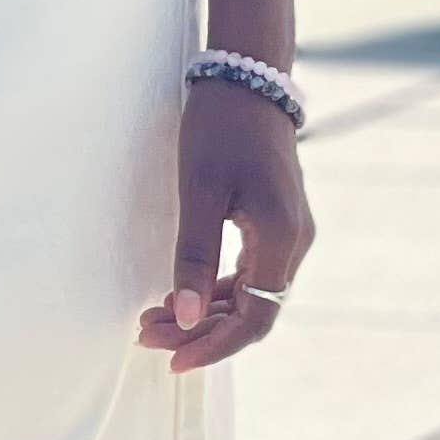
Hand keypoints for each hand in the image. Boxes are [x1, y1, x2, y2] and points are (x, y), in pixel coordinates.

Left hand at [136, 84, 311, 370]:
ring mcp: (289, 234)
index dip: (214, 347)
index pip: (254, 319)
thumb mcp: (198, 192)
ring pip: (250, 295)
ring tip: (151, 319)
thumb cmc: (220, 128)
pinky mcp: (276, 223)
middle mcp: (294, 243)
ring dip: (205, 313)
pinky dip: (215, 290)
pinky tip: (179, 293)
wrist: (247, 78)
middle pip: (252, 312)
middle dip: (200, 333)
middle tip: (145, 337)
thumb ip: (194, 257)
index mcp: (281, 239)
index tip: (172, 361)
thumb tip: (185, 318)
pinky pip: (249, 274)